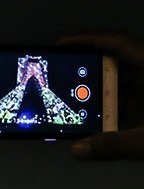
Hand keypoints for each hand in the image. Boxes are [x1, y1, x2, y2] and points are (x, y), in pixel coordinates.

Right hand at [58, 29, 143, 159]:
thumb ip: (114, 145)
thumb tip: (78, 149)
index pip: (119, 43)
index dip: (89, 39)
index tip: (63, 43)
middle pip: (116, 63)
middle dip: (86, 70)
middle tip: (59, 78)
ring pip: (123, 85)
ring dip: (98, 95)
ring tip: (72, 104)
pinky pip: (130, 102)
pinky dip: (112, 109)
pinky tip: (98, 123)